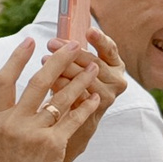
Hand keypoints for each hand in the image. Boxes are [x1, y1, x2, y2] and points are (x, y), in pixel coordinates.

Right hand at [0, 38, 107, 161]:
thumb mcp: (5, 138)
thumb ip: (14, 115)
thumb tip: (31, 86)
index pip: (3, 80)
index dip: (16, 59)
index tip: (28, 41)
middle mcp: (13, 124)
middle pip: (37, 83)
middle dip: (58, 61)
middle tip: (72, 45)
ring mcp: (32, 134)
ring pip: (60, 99)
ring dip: (79, 80)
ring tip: (92, 67)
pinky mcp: (52, 146)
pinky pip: (73, 119)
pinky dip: (86, 106)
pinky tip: (95, 97)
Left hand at [55, 30, 129, 161]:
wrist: (73, 130)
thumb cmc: (73, 93)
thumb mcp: (79, 70)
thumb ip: (76, 54)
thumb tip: (59, 35)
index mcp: (116, 66)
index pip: (110, 49)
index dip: (101, 40)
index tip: (89, 31)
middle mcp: (117, 82)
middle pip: (95, 63)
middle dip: (72, 52)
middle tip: (52, 43)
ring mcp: (108, 98)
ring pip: (86, 79)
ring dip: (64, 67)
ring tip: (44, 59)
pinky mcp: (95, 113)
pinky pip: (78, 96)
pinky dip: (63, 86)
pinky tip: (50, 81)